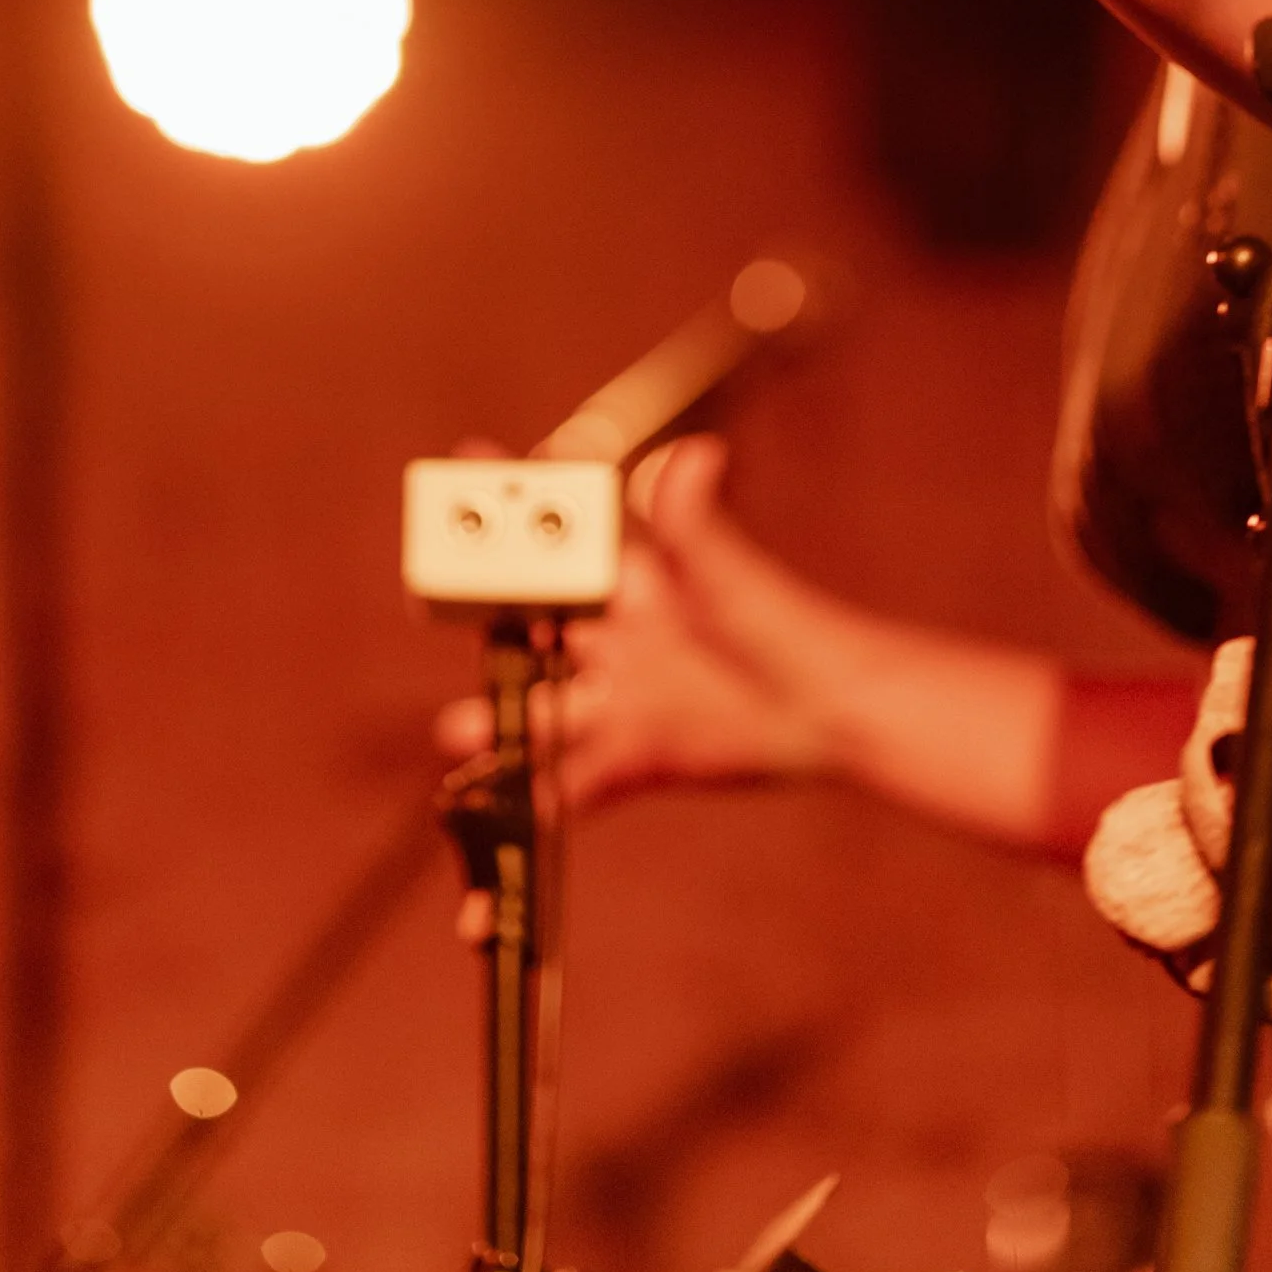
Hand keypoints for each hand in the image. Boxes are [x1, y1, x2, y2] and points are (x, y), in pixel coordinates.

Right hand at [433, 437, 835, 807]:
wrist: (836, 714)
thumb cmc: (789, 627)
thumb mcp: (732, 578)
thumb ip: (700, 524)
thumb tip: (696, 454)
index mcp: (636, 582)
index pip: (560, 537)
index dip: (511, 503)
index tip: (463, 463)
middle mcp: (622, 637)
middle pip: (534, 623)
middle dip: (485, 621)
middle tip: (434, 605)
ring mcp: (627, 697)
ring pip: (544, 709)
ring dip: (502, 721)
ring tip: (459, 734)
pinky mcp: (641, 754)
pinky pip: (579, 782)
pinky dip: (545, 800)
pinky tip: (517, 816)